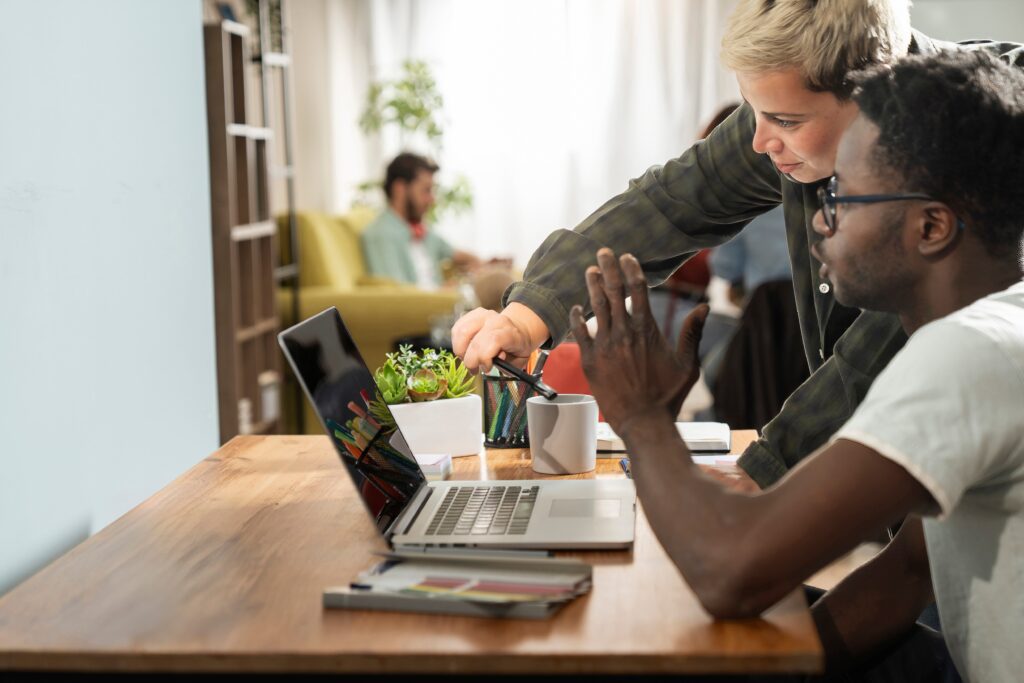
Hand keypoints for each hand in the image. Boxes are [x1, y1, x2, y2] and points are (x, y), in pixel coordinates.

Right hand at [452, 303, 547, 371]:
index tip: (486, 368)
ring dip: (460, 351)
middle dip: (470, 361)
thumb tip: (496, 358)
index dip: (485, 357)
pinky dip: (457, 342)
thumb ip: (508, 364)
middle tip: (474, 370)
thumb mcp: (519, 361)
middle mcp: (495, 320)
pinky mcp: (472, 314)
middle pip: (474, 341)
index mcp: (510, 332)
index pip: (493, 341)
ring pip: (461, 333)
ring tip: (468, 359)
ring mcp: (483, 315)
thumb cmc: (517, 347)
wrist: (519, 329)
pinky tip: (465, 349)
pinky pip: (457, 328)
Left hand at [570, 248, 708, 433]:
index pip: (638, 289)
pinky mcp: (589, 360)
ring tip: (590, 271)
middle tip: (602, 252)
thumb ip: (692, 333)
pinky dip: (577, 317)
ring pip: (596, 307)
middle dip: (608, 268)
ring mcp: (604, 345)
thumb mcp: (688, 364)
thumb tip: (705, 308)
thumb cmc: (668, 396)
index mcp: (647, 330)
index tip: (627, 256)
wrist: (643, 421)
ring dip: (593, 286)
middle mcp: (624, 333)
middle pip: (614, 291)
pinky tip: (576, 306)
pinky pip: (579, 332)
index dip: (631, 269)